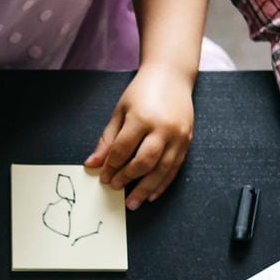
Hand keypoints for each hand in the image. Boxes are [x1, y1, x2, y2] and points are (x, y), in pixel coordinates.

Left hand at [84, 63, 194, 208]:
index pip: (123, 149)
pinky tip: (152, 194)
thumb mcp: (120, 111)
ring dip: (146, 189)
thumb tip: (92, 164)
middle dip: (128, 178)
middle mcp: (162, 129)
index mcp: (142, 118)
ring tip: (133, 202)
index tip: (103, 177)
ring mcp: (178, 136)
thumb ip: (107, 139)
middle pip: (144, 162)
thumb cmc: (142, 92)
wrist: (171, 76)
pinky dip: (163, 184)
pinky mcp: (187, 141)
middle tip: (116, 188)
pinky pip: (175, 168)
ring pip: (162, 170)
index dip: (111, 166)